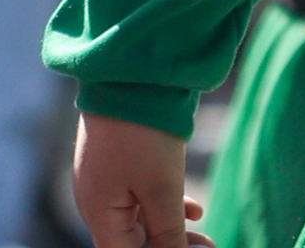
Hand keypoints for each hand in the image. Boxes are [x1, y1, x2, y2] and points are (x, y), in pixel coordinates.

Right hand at [73, 113, 212, 247]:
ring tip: (206, 237)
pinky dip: (167, 206)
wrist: (131, 74)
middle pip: (132, 241)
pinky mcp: (120, 160)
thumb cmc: (142, 135)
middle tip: (208, 247)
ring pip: (140, 219)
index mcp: (98, 213)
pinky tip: (195, 209)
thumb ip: (168, 233)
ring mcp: (107, 178)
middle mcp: (96, 200)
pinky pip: (142, 195)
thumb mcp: (162, 190)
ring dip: (172, 230)